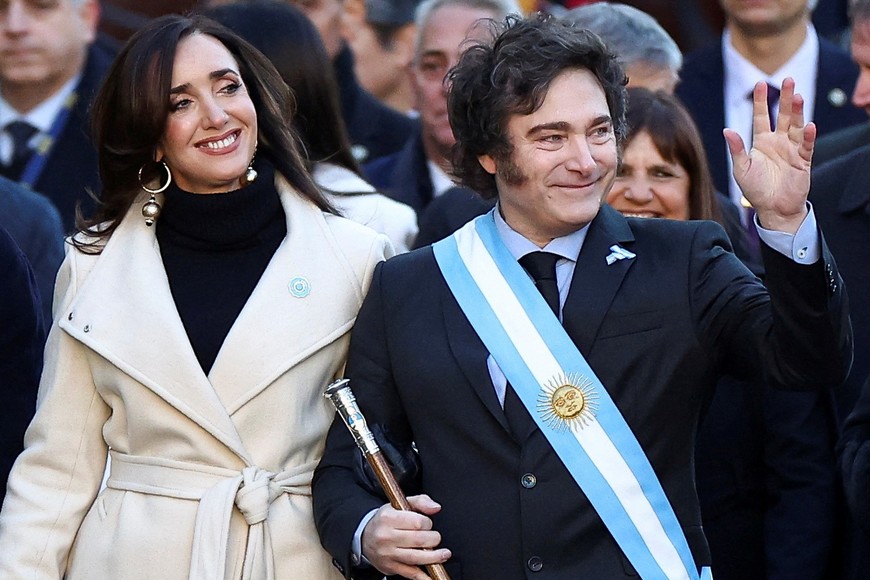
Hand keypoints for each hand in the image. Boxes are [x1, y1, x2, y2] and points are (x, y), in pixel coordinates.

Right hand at [361, 494, 451, 578]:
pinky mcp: (390, 567)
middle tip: (435, 538)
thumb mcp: (398, 505)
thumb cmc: (385, 521)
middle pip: (419, 540)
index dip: (428, 523)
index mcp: (388, 518)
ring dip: (434, 557)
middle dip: (433, 539)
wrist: (365, 537)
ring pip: (416, 558)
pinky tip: (432, 575)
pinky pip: (410, 573)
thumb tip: (435, 507)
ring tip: (444, 554)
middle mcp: (386, 536)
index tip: (427, 524)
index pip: (418, 522)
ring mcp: (388, 554)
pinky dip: (424, 576)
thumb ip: (420, 501)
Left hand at [724, 78, 814, 233]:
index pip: (762, 117)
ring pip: (797, 126)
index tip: (761, 83)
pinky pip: (807, 146)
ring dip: (798, 112)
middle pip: (784, 116)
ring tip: (798, 96)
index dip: (762, 101)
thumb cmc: (755, 189)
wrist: (773, 209)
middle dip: (786, 98)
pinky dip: (809, 136)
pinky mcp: (803, 161)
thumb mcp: (741, 169)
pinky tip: (809, 126)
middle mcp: (778, 142)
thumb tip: (727, 130)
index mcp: (762, 142)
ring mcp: (792, 150)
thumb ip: (736, 149)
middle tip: (789, 79)